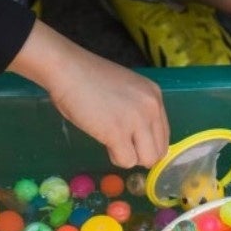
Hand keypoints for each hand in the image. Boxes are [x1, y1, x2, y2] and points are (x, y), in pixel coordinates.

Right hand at [9, 21, 169, 168]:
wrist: (66, 69)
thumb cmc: (88, 79)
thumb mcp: (126, 91)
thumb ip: (138, 111)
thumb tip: (140, 140)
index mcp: (154, 96)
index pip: (164, 136)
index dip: (147, 145)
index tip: (132, 143)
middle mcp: (151, 107)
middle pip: (159, 151)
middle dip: (140, 154)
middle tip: (121, 146)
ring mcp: (136, 120)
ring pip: (147, 159)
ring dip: (129, 157)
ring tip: (112, 143)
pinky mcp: (118, 132)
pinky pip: (126, 161)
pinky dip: (115, 158)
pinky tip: (105, 142)